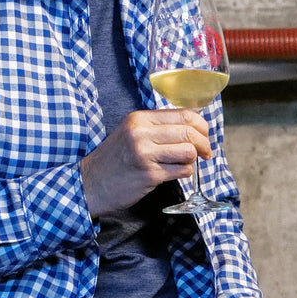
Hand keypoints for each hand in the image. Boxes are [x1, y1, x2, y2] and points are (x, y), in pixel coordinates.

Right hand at [79, 109, 210, 216]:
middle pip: (190, 133)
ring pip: (188, 152)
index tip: (205, 136)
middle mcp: (141, 133)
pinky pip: (181, 171)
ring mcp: (145, 154)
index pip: (184, 115)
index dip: (201, 126)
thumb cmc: (115, 159)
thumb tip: (194, 127)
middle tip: (206, 153)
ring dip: (193, 160)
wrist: (90, 183)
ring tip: (185, 163)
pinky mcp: (149, 175)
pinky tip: (175, 173)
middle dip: (204, 144)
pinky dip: (185, 172)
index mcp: (140, 119)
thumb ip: (158, 127)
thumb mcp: (132, 132)